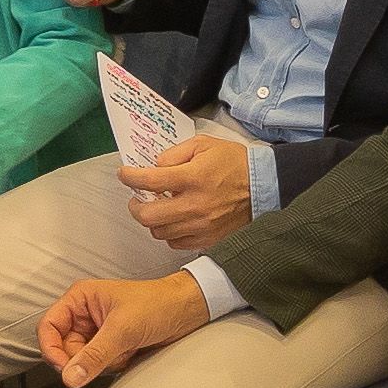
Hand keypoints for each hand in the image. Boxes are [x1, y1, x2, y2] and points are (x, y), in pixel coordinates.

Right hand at [37, 272, 210, 387]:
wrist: (186, 311)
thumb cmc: (159, 303)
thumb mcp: (124, 329)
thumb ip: (95, 355)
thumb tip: (71, 376)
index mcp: (80, 299)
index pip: (49, 327)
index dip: (51, 349)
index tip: (63, 367)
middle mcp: (85, 315)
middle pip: (64, 349)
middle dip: (85, 359)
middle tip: (105, 356)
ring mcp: (98, 332)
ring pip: (82, 361)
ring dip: (102, 363)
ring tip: (123, 349)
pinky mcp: (110, 346)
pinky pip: (98, 366)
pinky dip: (112, 365)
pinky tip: (128, 354)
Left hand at [120, 134, 253, 249]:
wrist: (263, 186)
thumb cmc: (234, 163)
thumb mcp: (204, 145)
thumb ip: (175, 153)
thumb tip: (155, 167)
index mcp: (193, 178)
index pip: (149, 181)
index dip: (130, 177)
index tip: (124, 174)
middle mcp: (194, 205)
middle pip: (148, 216)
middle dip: (135, 206)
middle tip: (138, 199)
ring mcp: (201, 226)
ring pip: (159, 232)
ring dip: (153, 221)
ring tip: (158, 209)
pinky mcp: (208, 239)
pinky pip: (176, 243)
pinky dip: (170, 232)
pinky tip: (175, 221)